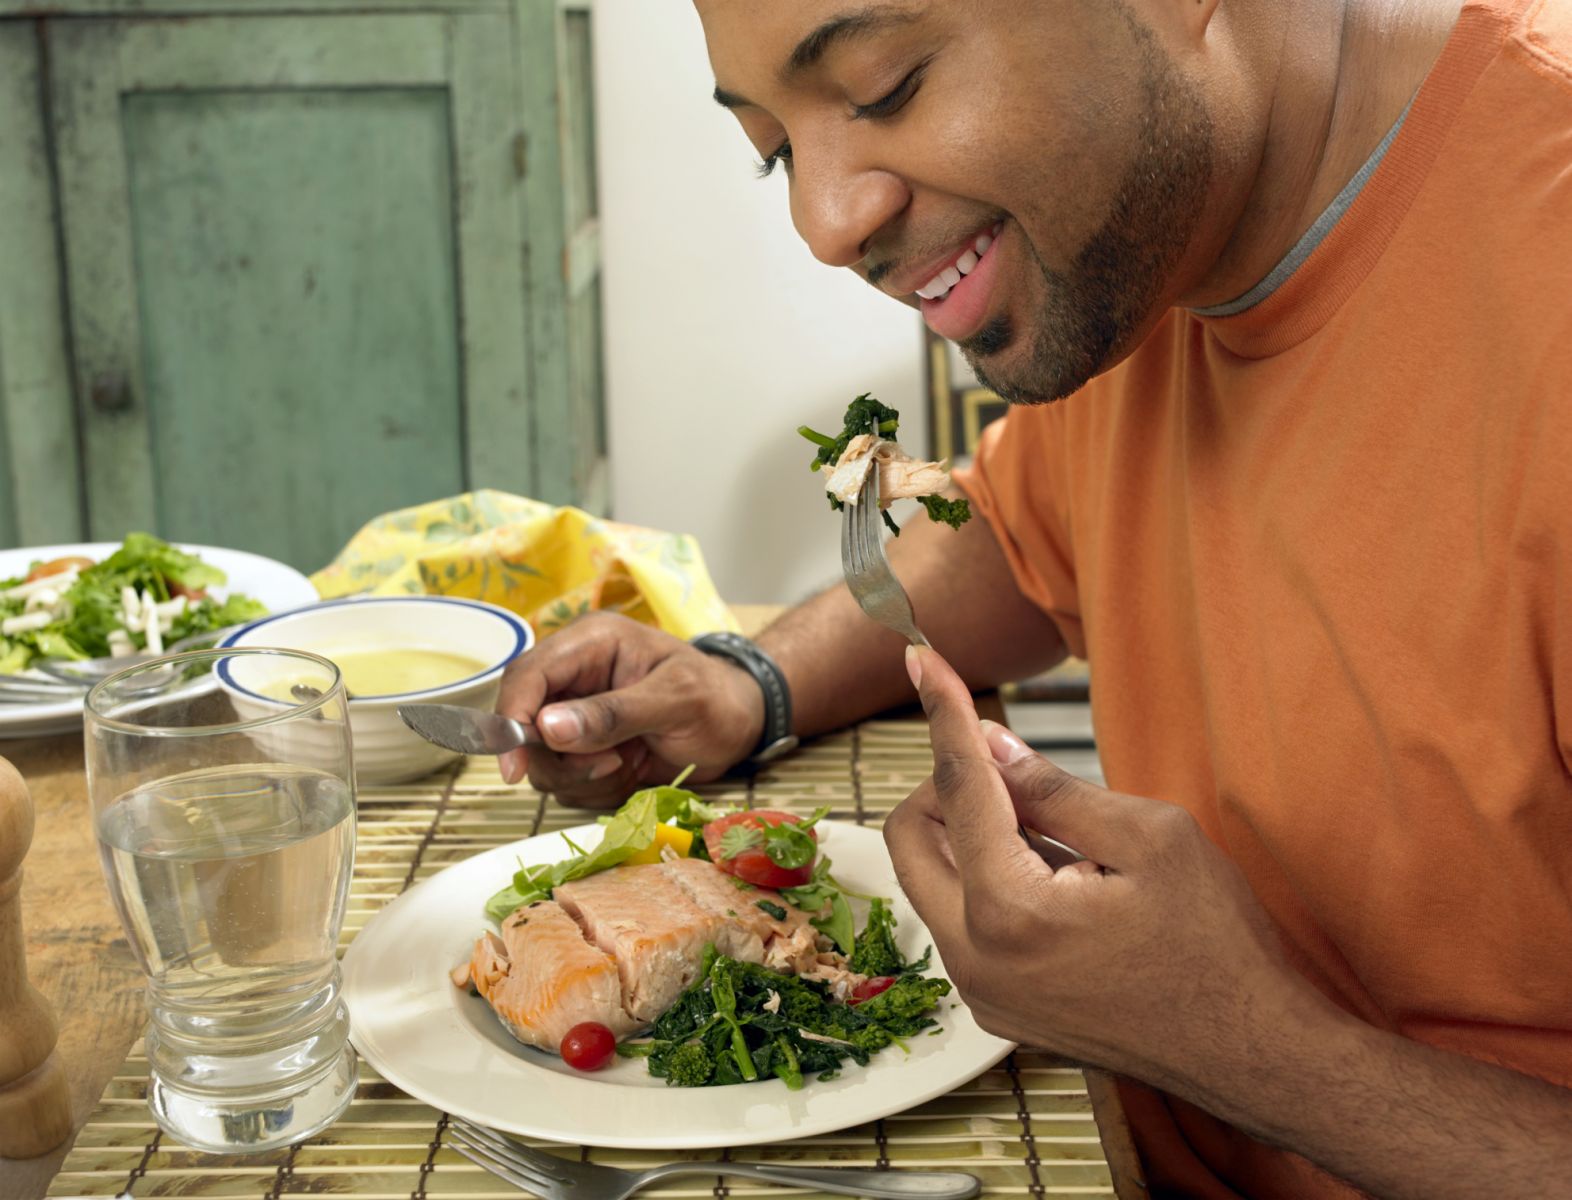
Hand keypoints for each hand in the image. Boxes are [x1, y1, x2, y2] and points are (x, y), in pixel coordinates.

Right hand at [494, 613, 764, 807]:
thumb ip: (613, 713)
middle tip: (610, 763)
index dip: (511, 719)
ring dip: (582, 777)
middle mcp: (574, 678)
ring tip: (629, 762)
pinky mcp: (586, 752)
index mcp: (590, 644)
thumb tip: (548, 727)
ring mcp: (577, 718)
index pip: (526, 675)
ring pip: (543, 762)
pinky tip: (631, 771)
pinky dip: (596, 789)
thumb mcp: (675, 699)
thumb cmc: (715, 697)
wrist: (739, 723)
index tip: (514, 766)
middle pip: (523, 725)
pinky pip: (567, 783)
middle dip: (558, 758)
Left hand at [884, 645, 1308, 1093]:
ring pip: (933, 881)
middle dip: (944, 784)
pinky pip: (964, 923)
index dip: (942, 712)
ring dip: (969, 836)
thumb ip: (1055, 787)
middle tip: (1005, 765)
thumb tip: (988, 746)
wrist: (1254, 1055)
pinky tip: (1058, 874)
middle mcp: (976, 960)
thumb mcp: (1151, 837)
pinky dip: (988, 881)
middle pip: (910, 838)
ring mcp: (983, 993)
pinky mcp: (1000, 1008)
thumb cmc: (1218, 949)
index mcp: (1007, 911)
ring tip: (1056, 830)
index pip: (956, 785)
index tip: (923, 661)